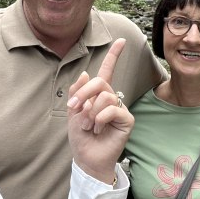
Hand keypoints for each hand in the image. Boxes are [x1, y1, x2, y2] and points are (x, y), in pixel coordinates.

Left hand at [66, 38, 133, 184]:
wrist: (86, 157)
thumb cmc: (80, 137)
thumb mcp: (73, 112)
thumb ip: (77, 92)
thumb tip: (85, 72)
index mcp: (98, 94)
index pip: (108, 71)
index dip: (114, 55)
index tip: (121, 40)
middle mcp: (111, 99)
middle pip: (100, 82)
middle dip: (83, 93)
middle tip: (74, 107)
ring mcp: (120, 109)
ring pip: (104, 96)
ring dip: (90, 112)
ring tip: (88, 125)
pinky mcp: (127, 120)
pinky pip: (112, 110)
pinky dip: (99, 119)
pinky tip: (97, 129)